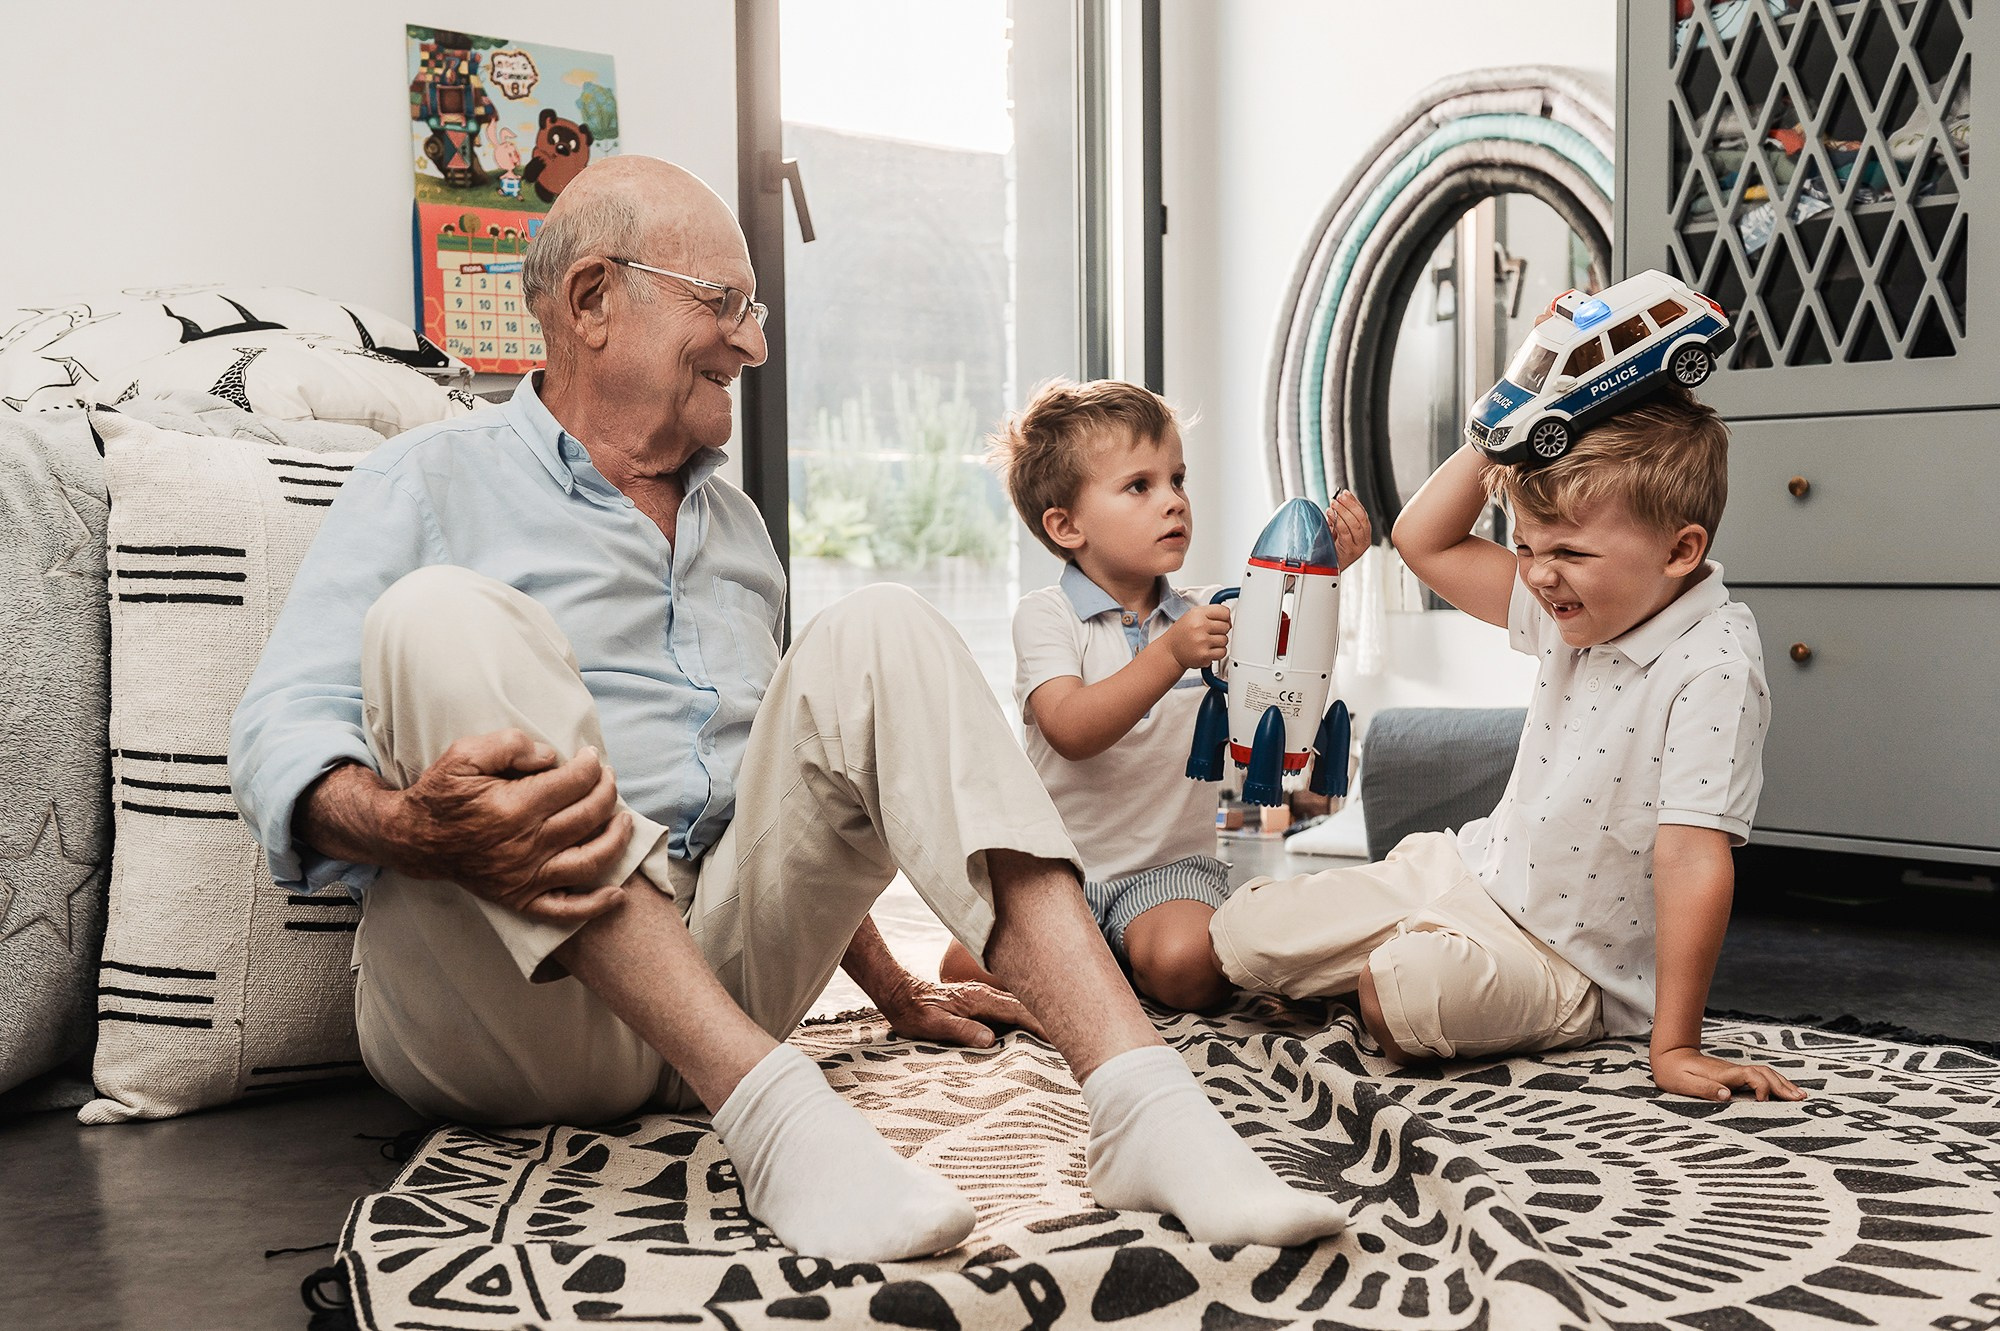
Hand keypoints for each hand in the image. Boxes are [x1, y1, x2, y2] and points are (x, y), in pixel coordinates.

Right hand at [397, 729, 633, 922]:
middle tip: (607, 778)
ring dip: (616, 839)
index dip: (590, 765)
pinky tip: (617, 893)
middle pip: (588, 816)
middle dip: (607, 791)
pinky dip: (595, 906)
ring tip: (624, 820)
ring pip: (589, 861)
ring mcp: (525, 876)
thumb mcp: (465, 754)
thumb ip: (510, 745)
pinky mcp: (521, 898)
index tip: (591, 757)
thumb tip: (551, 756)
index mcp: (513, 807)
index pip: (574, 782)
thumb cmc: (443, 794)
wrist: (416, 839)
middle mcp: (525, 845)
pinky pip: (565, 910)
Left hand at [878, 974, 1047, 1048]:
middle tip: (1067, 1037)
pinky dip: (1021, 1020)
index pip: (1017, 1011)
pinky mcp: (977, 1004)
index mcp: (978, 1000)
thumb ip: (963, 1031)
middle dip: (1045, 1019)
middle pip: (1023, 1006)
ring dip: (1035, 1020)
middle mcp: (984, 995)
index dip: (1038, 1024)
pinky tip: (1026, 1032)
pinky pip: (1006, 1011)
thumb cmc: (914, 1013)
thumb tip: (991, 1040)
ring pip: (1016, 1008)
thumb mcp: (934, 1026)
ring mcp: (982, 998)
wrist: (899, 995)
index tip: (1057, 1036)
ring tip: (1054, 1036)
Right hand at [1163, 603, 1231, 670]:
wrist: (1170, 651)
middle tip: (1209, 634)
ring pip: (1225, 640)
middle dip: (1221, 631)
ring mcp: (1202, 641)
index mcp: (1197, 614)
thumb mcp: (1192, 616)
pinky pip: (1222, 652)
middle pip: (1226, 626)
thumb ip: (1211, 613)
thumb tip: (1229, 619)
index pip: (1224, 612)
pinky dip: (1217, 653)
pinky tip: (1207, 650)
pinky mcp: (1204, 655)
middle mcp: (1199, 626)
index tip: (1221, 621)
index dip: (1225, 618)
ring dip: (1218, 643)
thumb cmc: (1182, 634)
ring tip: (1206, 642)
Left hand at [1326, 488, 1371, 569]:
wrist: (1327, 568)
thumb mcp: (1337, 530)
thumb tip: (1336, 500)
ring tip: (1333, 504)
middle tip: (1338, 496)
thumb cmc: (1331, 548)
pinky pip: (1346, 533)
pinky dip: (1338, 522)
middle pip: (1361, 518)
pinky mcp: (1351, 551)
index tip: (1345, 493)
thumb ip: (1339, 518)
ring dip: (1344, 512)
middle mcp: (1364, 539)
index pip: (1363, 514)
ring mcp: (1359, 546)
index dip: (1354, 502)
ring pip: (1356, 525)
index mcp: (1364, 533)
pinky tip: (1331, 515)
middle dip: (1350, 505)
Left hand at [1651, 1046, 1806, 1102]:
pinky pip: (1760, 1077)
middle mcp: (1732, 1071)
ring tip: (1800, 1096)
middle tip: (1800, 1099)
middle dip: (1782, 1086)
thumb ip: (1704, 1088)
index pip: (1750, 1076)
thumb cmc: (1674, 1071)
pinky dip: (1775, 1083)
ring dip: (1782, 1084)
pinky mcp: (1735, 1075)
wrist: (1670, 1054)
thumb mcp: (1683, 1083)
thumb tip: (1726, 1096)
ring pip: (1765, 1074)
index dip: (1761, 1087)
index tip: (1764, 1103)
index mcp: (1722, 1074)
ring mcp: (1735, 1072)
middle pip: (1764, 1074)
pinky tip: (1784, 1090)